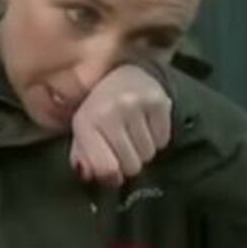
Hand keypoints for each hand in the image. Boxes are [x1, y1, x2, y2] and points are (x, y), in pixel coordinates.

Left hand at [69, 65, 171, 187]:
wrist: (120, 71)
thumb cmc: (99, 108)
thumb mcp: (83, 132)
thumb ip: (83, 158)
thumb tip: (88, 175)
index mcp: (86, 122)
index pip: (106, 169)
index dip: (112, 176)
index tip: (113, 169)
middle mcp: (110, 112)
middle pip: (132, 166)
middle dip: (128, 162)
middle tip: (123, 145)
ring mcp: (136, 104)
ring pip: (149, 155)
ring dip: (143, 149)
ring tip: (134, 131)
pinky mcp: (158, 101)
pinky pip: (163, 141)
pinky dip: (157, 138)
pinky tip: (146, 124)